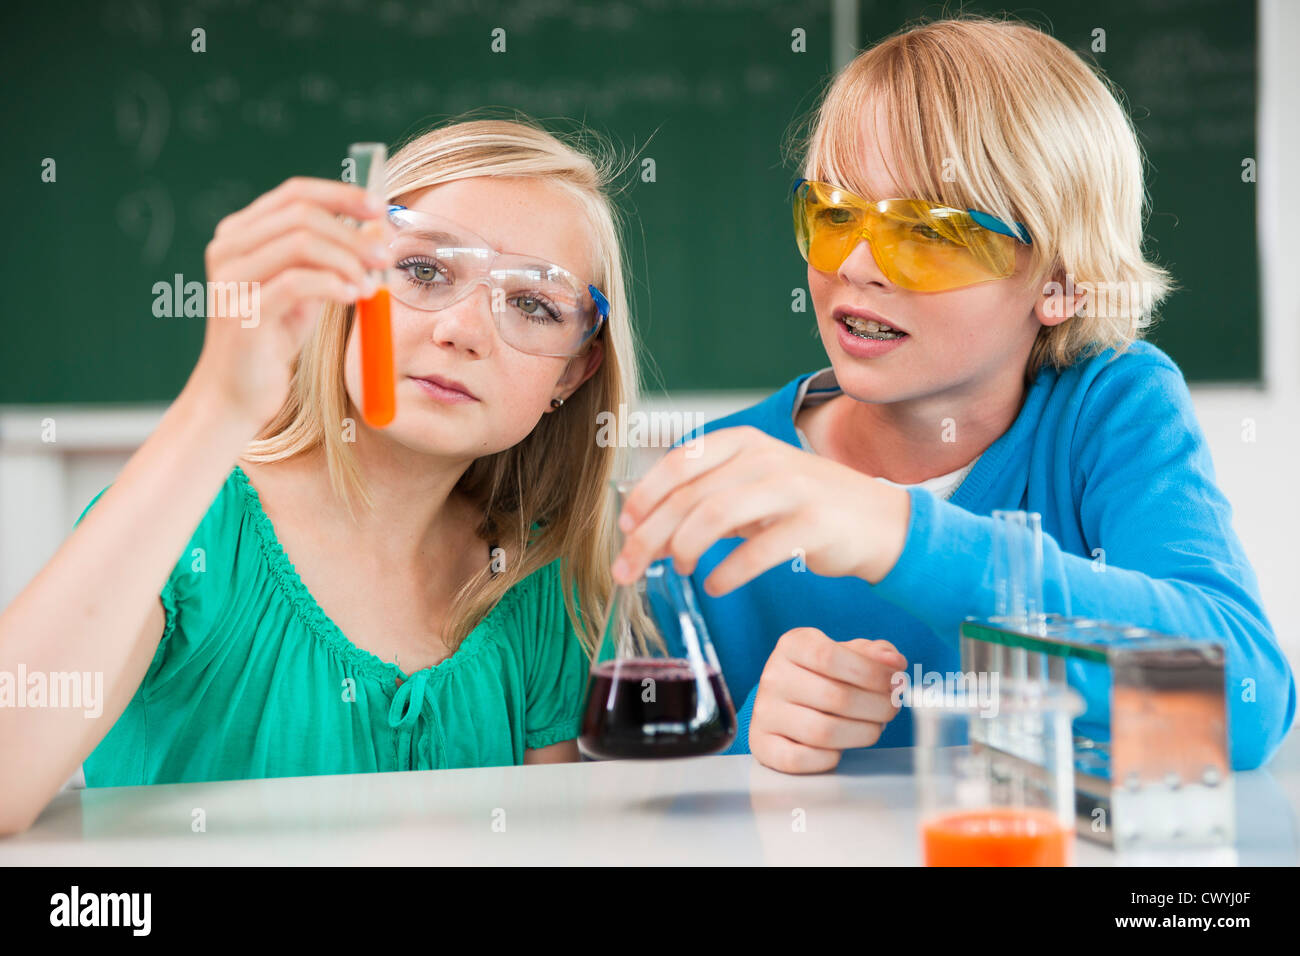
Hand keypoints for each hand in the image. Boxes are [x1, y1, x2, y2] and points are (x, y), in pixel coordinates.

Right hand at [188, 177, 391, 426]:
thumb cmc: (272, 338)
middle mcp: (228, 248)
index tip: (379, 207)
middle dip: (352, 233)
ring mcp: (231, 279)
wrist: (235, 393)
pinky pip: (297, 283)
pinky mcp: (242, 311)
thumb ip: (330, 256)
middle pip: (302, 215)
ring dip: (348, 260)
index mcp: (240, 233)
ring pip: (300, 244)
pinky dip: (334, 285)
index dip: (341, 194)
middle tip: (385, 256)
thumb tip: (375, 227)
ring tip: (372, 284)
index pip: (294, 193)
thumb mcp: (306, 289)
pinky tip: (354, 296)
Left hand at [612, 426, 911, 594]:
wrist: (880, 523)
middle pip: (690, 495)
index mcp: (743, 443)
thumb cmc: (806, 508)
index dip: (645, 497)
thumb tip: (646, 535)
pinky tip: (714, 586)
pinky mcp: (813, 524)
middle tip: (628, 569)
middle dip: (650, 535)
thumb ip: (703, 508)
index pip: (678, 463)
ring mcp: (791, 488)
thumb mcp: (751, 495)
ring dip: (685, 548)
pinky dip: (727, 573)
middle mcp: (764, 458)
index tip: (624, 529)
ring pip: (716, 515)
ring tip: (679, 571)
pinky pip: (757, 550)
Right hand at [750, 627, 905, 772]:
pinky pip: (799, 759)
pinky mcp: (763, 744)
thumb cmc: (822, 675)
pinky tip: (840, 747)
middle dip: (877, 707)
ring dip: (862, 733)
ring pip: (822, 731)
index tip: (895, 682)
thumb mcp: (846, 653)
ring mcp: (765, 712)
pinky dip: (829, 758)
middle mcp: (773, 677)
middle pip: (834, 697)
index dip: (871, 673)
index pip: (829, 656)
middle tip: (891, 709)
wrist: (785, 701)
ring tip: (874, 727)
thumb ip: (875, 654)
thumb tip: (893, 662)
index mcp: (792, 646)